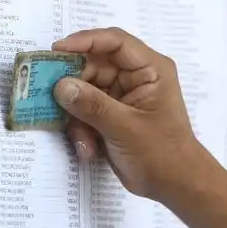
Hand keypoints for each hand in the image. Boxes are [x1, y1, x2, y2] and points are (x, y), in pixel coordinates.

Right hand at [52, 27, 205, 200]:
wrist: (175, 186)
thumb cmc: (163, 153)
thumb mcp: (126, 128)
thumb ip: (93, 105)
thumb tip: (61, 86)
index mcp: (150, 69)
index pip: (114, 42)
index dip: (84, 41)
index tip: (56, 50)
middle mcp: (135, 77)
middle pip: (92, 66)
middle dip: (73, 87)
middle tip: (51, 100)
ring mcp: (121, 96)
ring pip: (84, 91)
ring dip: (77, 116)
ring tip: (82, 140)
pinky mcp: (110, 115)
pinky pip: (85, 112)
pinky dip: (82, 130)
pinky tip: (88, 149)